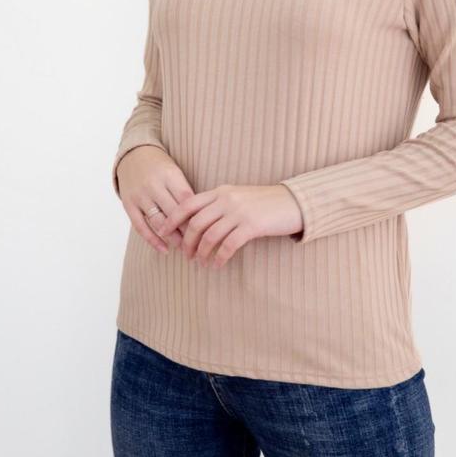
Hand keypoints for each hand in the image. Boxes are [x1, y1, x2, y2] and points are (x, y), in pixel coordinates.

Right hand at [114, 145, 192, 254]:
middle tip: (199, 244)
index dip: (197, 218)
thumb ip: (185, 192)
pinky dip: (153, 240)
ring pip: (158, 222)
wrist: (133, 155)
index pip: (187, 201)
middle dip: (187, 231)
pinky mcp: (128, 204)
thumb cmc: (161, 167)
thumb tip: (202, 218)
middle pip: (174, 213)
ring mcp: (140, 195)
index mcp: (170, 175)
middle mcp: (154, 185)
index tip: (207, 231)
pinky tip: (164, 249)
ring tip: (184, 248)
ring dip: (172, 238)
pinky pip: (141, 226)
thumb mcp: (175, 172)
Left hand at [156, 183, 303, 267]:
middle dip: (186, 242)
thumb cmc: (264, 203)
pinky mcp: (251, 225)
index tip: (163, 232)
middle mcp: (226, 199)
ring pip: (209, 236)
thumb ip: (219, 205)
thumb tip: (197, 223)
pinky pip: (228, 245)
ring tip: (200, 263)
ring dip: (201, 252)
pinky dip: (219, 257)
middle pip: (196, 223)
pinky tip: (217, 265)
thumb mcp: (238, 197)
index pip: (188, 203)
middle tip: (185, 256)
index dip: (172, 219)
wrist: (292, 202)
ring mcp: (238, 212)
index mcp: (220, 191)